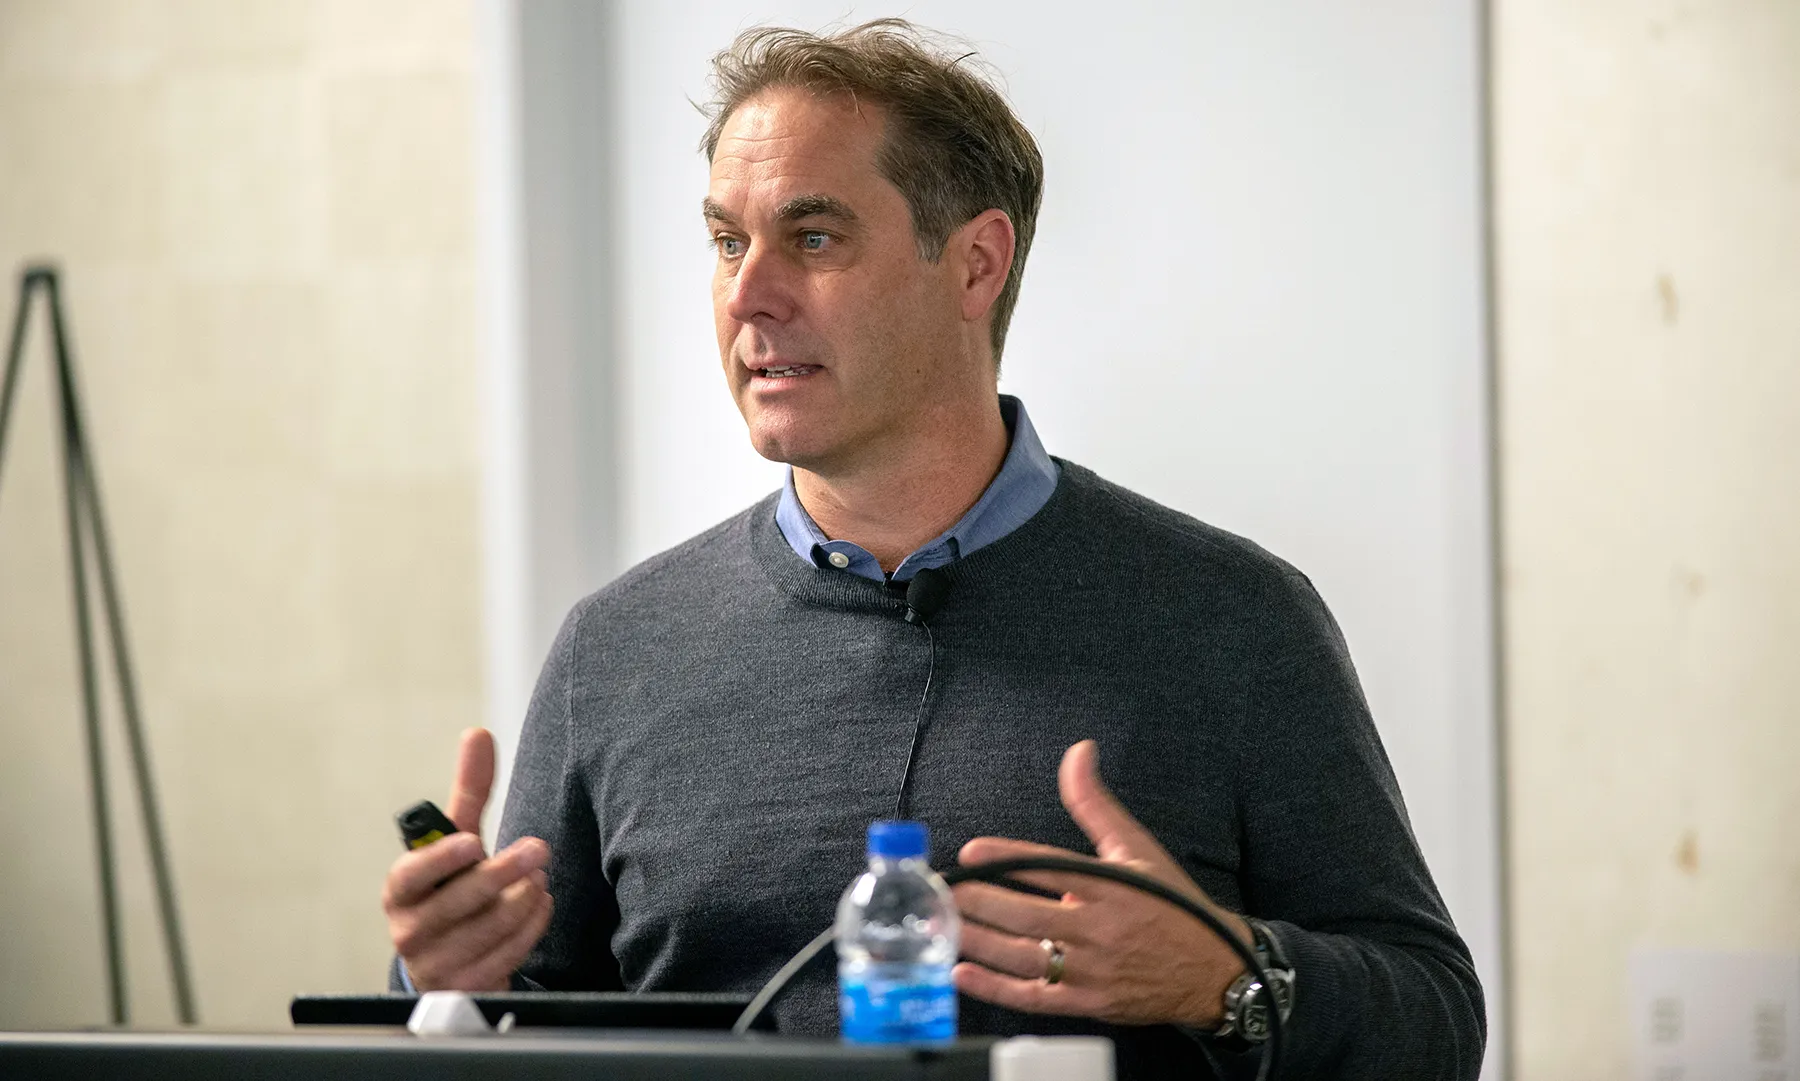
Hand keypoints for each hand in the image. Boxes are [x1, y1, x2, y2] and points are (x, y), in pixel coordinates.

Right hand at [381, 728, 553, 991]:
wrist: (451, 961)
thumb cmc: (453, 889)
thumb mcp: (457, 844)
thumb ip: (467, 794)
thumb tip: (478, 734)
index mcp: (401, 891)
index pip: (412, 875)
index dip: (440, 859)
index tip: (472, 842)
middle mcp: (409, 930)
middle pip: (459, 903)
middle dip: (503, 874)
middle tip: (539, 850)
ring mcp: (435, 964)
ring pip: (488, 930)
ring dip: (523, 901)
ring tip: (540, 880)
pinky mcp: (463, 988)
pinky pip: (504, 957)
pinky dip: (529, 927)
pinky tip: (540, 906)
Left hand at [951, 739, 1250, 1027]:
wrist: (1215, 969)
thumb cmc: (1172, 904)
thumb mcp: (1137, 847)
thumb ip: (1096, 803)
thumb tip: (1078, 751)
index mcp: (1111, 887)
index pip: (1051, 868)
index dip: (1007, 858)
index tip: (971, 852)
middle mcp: (1099, 929)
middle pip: (1026, 916)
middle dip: (978, 903)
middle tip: (941, 892)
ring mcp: (1093, 970)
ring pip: (1023, 956)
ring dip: (977, 941)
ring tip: (942, 925)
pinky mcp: (1089, 1003)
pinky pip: (1034, 998)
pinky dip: (995, 987)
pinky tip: (963, 972)